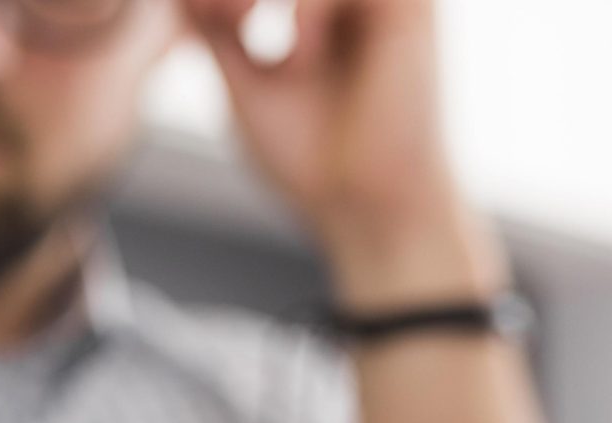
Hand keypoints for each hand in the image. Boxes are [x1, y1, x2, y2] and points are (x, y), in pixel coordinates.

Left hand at [181, 0, 505, 304]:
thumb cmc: (314, 161)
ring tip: (240, 24)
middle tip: (217, 18)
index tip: (198, 18)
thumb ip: (219, 30)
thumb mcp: (246, 85)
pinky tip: (298, 53)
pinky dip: (311, 4)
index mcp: (323, 2)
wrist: (369, 212)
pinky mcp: (413, 7)